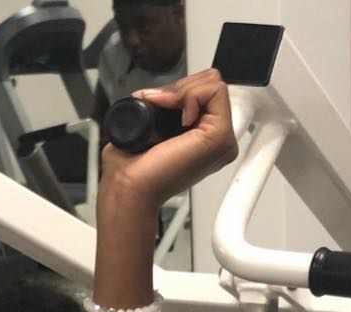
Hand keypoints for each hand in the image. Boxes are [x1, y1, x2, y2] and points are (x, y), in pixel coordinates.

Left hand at [99, 69, 237, 212]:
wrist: (128, 189)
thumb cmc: (130, 172)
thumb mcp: (145, 128)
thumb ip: (158, 109)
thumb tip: (155, 95)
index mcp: (201, 140)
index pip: (203, 92)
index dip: (176, 89)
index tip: (152, 101)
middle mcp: (215, 141)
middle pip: (210, 84)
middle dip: (180, 87)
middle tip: (158, 105)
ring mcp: (221, 140)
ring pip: (214, 84)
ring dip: (182, 90)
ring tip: (163, 112)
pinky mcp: (221, 137)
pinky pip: (216, 90)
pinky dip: (190, 94)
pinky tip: (176, 116)